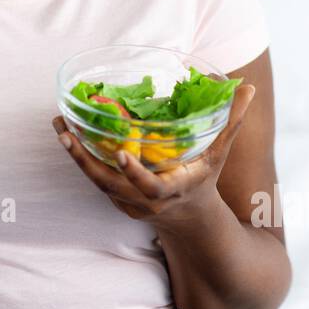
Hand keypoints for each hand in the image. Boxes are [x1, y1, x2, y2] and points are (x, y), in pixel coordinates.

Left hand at [51, 84, 256, 227]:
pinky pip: (94, 178)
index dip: (134, 173)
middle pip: (109, 183)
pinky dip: (80, 158)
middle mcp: (146, 201)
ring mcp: (128, 203)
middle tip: (65, 131)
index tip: (121, 154)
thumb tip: (248, 88)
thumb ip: (233, 122)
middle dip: (84, 159)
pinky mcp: (116, 200)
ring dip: (75, 155)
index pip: (150, 186)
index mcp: (172, 190)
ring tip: (59, 126)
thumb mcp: (219, 153)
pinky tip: (68, 135)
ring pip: (96, 181)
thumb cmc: (205, 180)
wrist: (190, 220)